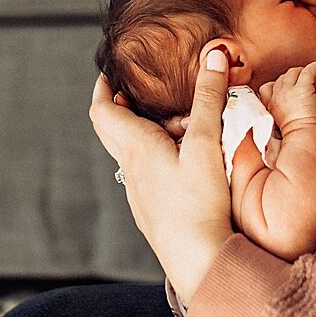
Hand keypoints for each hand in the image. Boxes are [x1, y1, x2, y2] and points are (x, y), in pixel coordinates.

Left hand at [90, 47, 234, 300]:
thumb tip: (213, 54)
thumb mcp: (207, 144)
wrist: (199, 262)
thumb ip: (209, 98)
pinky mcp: (152, 212)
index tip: (110, 71)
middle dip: (121, 105)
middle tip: (140, 90)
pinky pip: (146, 174)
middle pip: (112, 130)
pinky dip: (156, 157)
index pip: (102, 110)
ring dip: (143, 132)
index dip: (102, 87)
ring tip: (174, 123)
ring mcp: (140, 194)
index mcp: (136, 148)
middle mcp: (131, 170)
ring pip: (130, 153)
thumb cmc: (198, 204)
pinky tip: (181, 162)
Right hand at [257, 60, 315, 134]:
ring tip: (310, 76)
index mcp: (270, 105)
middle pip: (281, 78)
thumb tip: (293, 103)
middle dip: (291, 78)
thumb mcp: (280, 122)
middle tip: (302, 82)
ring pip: (292, 72)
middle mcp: (277, 95)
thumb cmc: (295, 133)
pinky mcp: (302, 88)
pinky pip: (307, 71)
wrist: (301, 135)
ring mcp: (289, 90)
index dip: (276, 85)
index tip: (285, 88)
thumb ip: (281, 110)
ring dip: (301, 72)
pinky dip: (313, 67)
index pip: (266, 87)